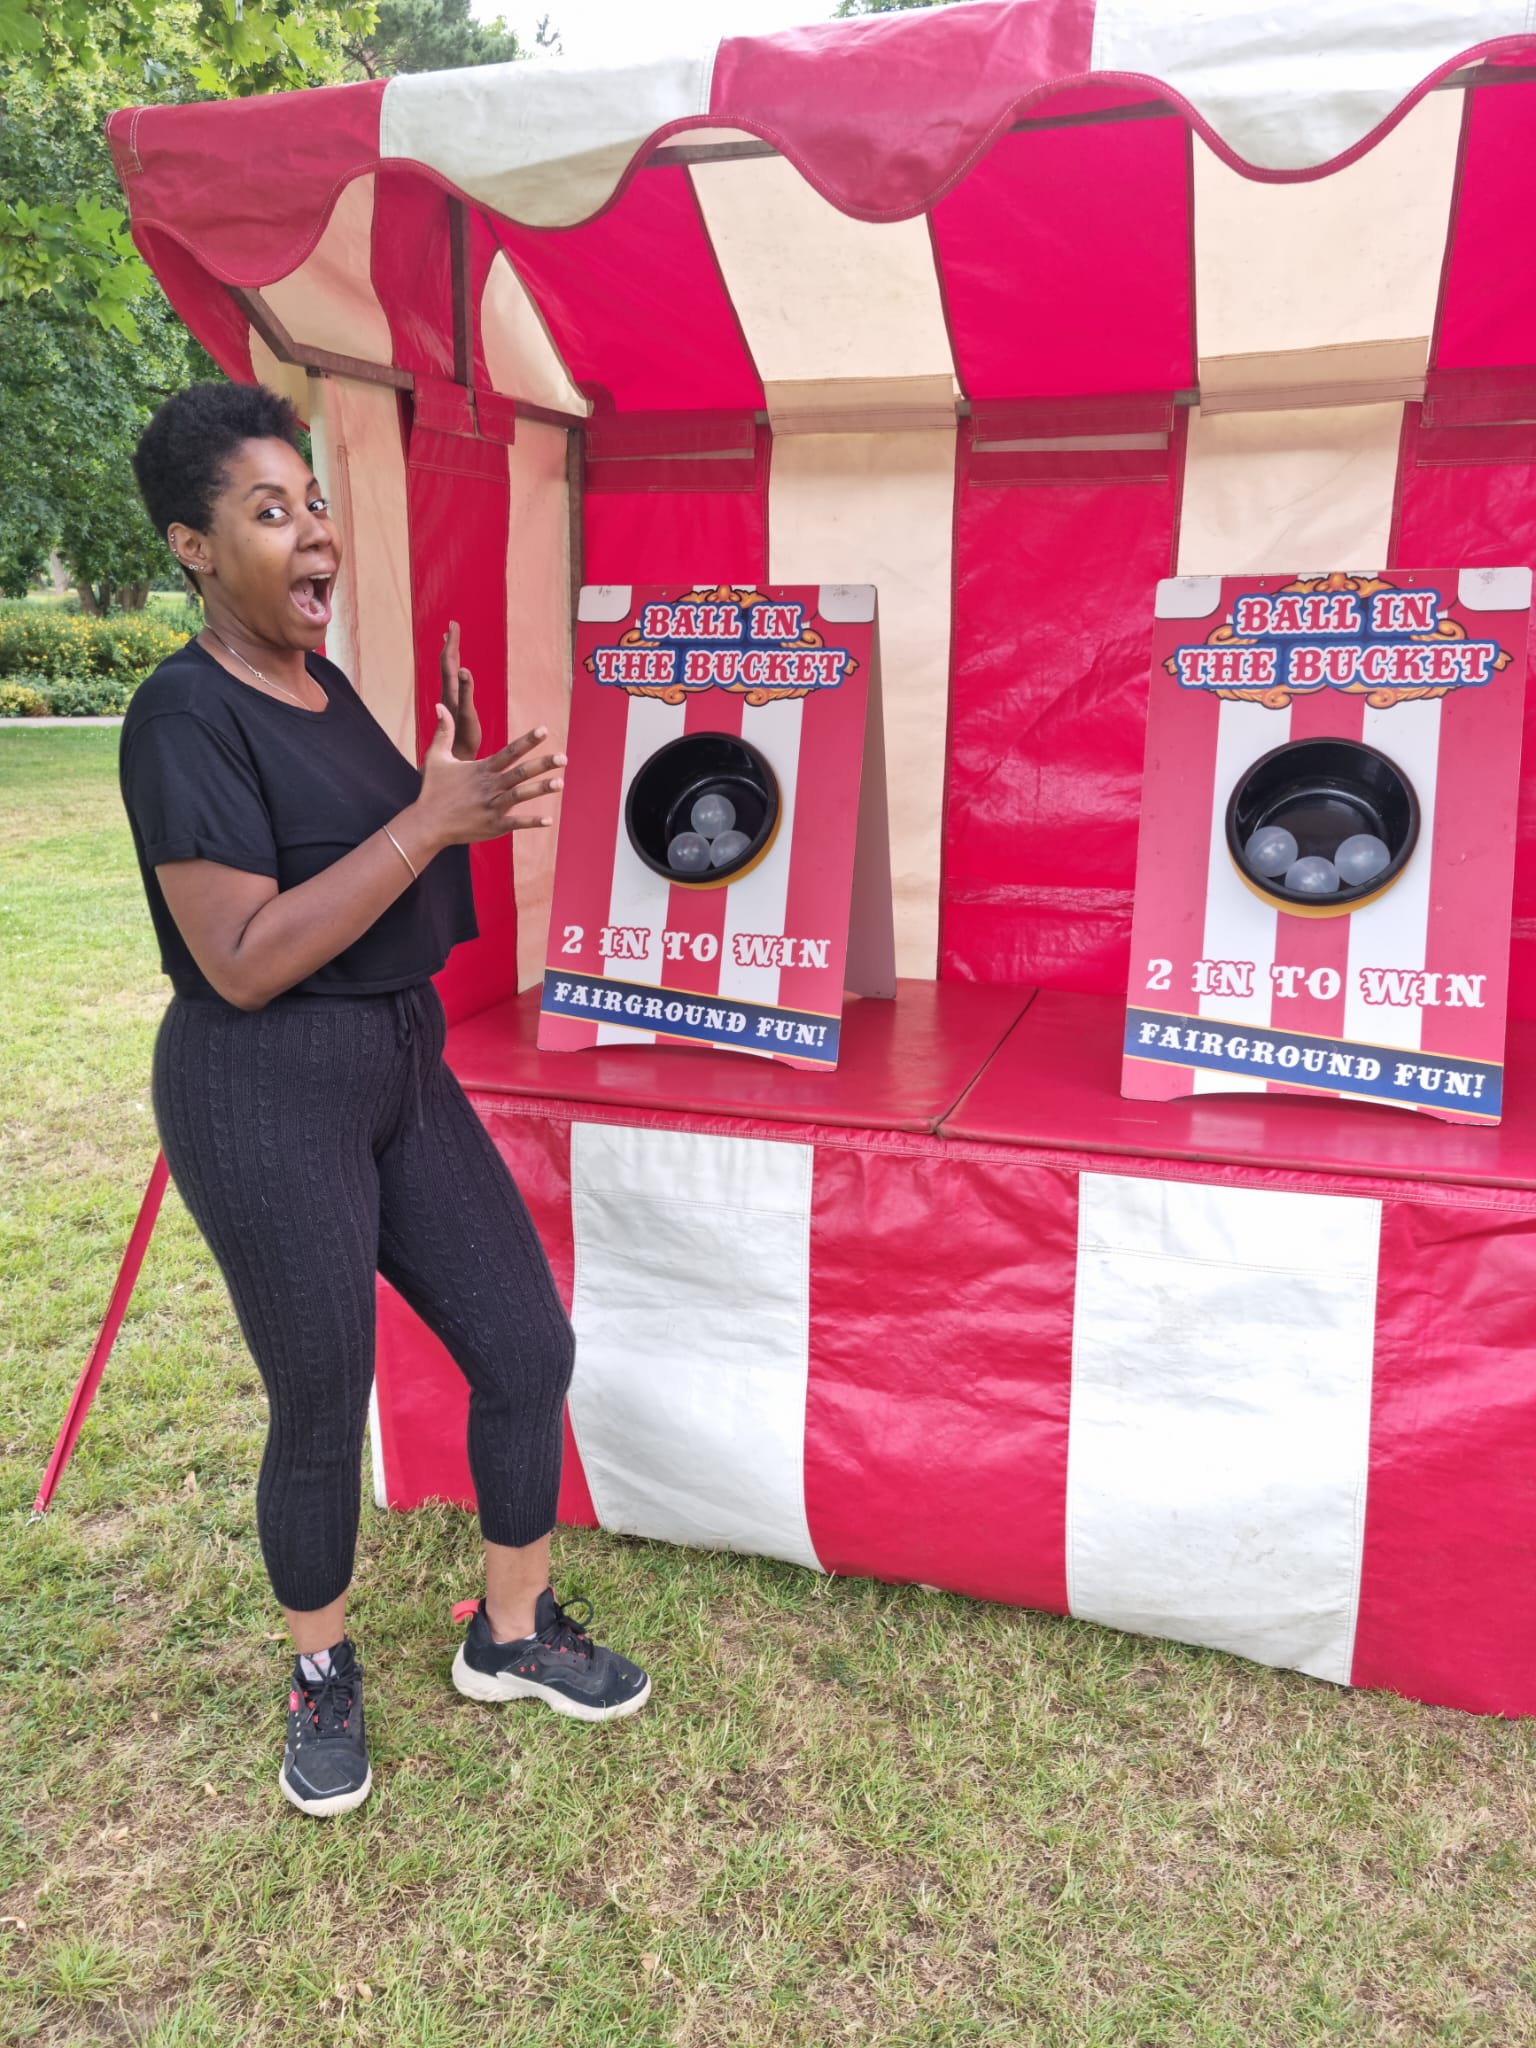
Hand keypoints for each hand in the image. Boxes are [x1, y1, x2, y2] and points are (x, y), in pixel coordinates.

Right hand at [412, 706, 565, 848]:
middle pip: (520, 773)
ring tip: (561, 783)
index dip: (527, 741)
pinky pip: (515, 823)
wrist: (427, 823)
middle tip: (563, 757)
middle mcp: (489, 786)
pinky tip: (548, 820)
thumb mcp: (436, 757)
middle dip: (542, 764)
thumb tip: (440, 706)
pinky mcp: (492, 826)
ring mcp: (492, 807)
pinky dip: (531, 822)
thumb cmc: (433, 790)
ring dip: (541, 789)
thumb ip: (444, 732)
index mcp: (481, 770)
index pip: (509, 752)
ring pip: (520, 796)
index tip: (544, 730)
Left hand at [440, 620, 480, 760]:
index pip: (449, 662)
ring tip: (451, 643)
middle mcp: (449, 694)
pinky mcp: (456, 709)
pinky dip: (456, 671)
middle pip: (447, 664)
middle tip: (452, 625)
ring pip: (449, 673)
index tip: (453, 624)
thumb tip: (464, 669)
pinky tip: (459, 674)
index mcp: (451, 692)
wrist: (452, 762)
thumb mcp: (467, 716)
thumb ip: (466, 693)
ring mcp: (451, 702)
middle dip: (450, 644)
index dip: (451, 643)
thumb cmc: (462, 742)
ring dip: (450, 656)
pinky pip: (455, 683)